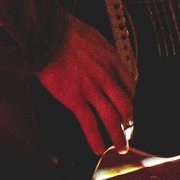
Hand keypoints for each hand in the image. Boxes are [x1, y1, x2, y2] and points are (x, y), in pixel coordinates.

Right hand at [38, 13, 134, 153]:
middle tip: (127, 129)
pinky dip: (95, 139)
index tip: (127, 104)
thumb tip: (102, 58)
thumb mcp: (95, 38)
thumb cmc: (68, 31)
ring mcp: (91, 90)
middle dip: (128, 121)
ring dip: (118, 136)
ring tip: (120, 146)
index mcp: (112, 61)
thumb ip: (102, 52)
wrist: (50, 33)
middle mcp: (106, 78)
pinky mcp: (74, 99)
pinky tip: (97, 147)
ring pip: (111, 118)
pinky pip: (89, 124)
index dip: (130, 98)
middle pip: (125, 106)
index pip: (129, 85)